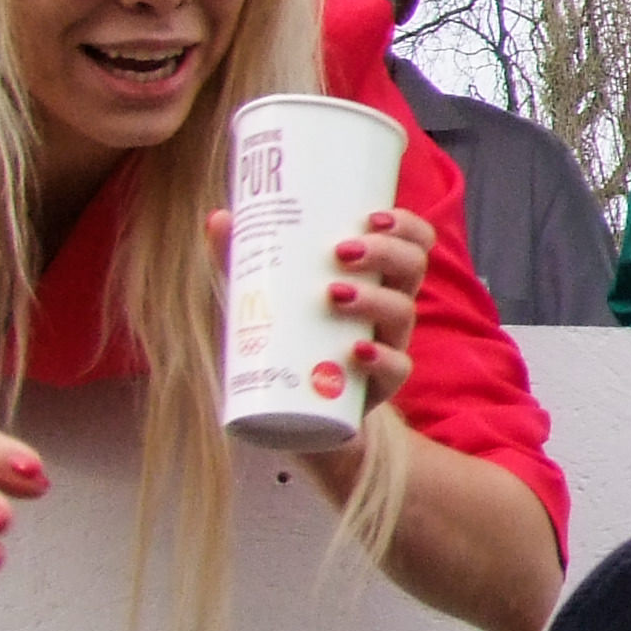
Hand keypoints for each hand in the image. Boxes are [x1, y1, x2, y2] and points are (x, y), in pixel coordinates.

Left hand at [208, 206, 433, 411]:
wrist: (295, 414)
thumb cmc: (287, 339)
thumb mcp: (265, 295)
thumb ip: (246, 259)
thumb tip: (218, 219)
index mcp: (376, 277)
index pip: (411, 242)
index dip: (405, 225)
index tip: (372, 217)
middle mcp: (390, 306)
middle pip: (412, 267)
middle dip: (385, 252)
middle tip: (342, 251)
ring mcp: (389, 345)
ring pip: (404, 312)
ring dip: (374, 298)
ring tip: (334, 294)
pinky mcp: (380, 386)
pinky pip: (396, 370)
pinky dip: (381, 358)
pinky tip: (357, 351)